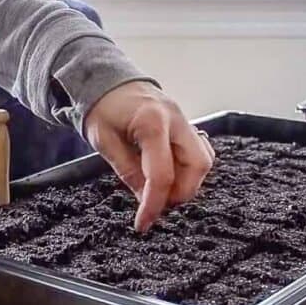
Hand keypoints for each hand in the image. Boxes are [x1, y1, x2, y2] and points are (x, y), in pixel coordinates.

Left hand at [85, 81, 214, 232]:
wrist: (107, 80)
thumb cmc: (102, 108)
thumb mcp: (105, 142)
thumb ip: (127, 170)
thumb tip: (145, 200)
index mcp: (151, 123)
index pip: (162, 174)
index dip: (154, 204)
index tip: (143, 224)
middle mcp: (176, 119)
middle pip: (197, 166)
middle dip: (179, 193)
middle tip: (155, 203)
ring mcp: (184, 120)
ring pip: (204, 160)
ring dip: (186, 182)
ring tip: (160, 190)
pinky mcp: (185, 124)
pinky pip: (200, 151)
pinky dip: (189, 169)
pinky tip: (171, 173)